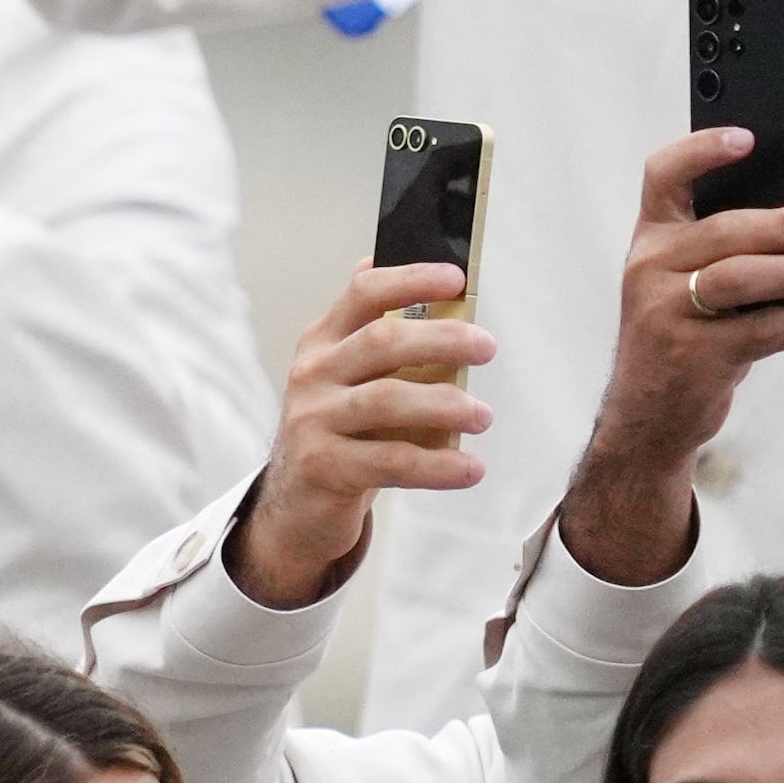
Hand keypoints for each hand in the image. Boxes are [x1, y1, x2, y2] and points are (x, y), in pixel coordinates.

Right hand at [227, 263, 502, 611]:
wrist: (296, 503)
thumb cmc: (340, 433)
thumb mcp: (350, 379)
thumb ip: (377, 338)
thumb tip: (416, 287)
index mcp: (323, 343)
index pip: (364, 294)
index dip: (411, 280)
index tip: (456, 278)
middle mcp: (313, 375)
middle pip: (381, 342)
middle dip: (442, 339)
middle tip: (487, 347)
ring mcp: (313, 420)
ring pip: (386, 400)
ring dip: (445, 404)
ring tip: (482, 416)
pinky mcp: (324, 467)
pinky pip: (391, 460)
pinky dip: (438, 465)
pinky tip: (469, 468)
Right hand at [560, 130, 783, 589]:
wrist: (648, 417)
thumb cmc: (686, 337)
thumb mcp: (688, 284)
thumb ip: (728, 248)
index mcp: (649, 241)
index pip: (662, 176)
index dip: (701, 150)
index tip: (748, 137)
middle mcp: (648, 269)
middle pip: (727, 229)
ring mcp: (665, 312)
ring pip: (746, 277)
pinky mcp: (693, 355)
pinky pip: (765, 328)